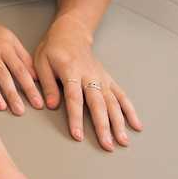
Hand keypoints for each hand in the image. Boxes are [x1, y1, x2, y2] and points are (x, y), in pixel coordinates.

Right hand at [0, 6, 42, 114]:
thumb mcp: (10, 39)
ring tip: (1, 106)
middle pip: (3, 74)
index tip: (37, 102)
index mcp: (5, 46)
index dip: (29, 87)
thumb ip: (23, 57)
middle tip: (20, 110)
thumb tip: (36, 77)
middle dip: (13, 94)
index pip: (20, 69)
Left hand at [34, 14, 141, 150]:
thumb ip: (47, 84)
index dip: (76, 118)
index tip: (78, 135)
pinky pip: (121, 95)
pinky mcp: (108, 79)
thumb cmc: (53, 49)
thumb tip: (51, 106)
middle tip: (107, 146)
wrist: (71, 32)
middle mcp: (89, 75)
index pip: (74, 98)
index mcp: (70, 71)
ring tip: (123, 141)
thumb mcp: (41, 62)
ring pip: (113, 102)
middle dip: (103, 126)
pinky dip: (130, 110)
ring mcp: (101, 77)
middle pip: (98, 103)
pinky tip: (136, 125)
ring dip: (119, 122)